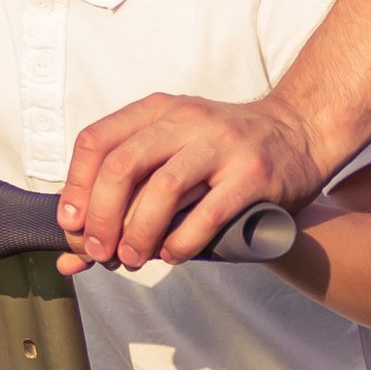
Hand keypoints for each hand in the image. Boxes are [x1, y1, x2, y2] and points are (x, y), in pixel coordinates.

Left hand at [57, 90, 319, 272]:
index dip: (75, 188)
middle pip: (122, 166)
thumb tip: (71, 255)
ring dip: (138, 234)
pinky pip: (207, 214)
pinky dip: (181, 242)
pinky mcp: (253, 174)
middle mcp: (186, 120)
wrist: (299, 133)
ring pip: (162, 189)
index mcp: (158, 110)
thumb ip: (125, 197)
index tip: (72, 225)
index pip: (96, 141)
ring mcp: (222, 145)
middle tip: (100, 251)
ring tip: (133, 259)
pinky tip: (173, 255)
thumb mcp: (172, 153)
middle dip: (102, 217)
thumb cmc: (221, 154)